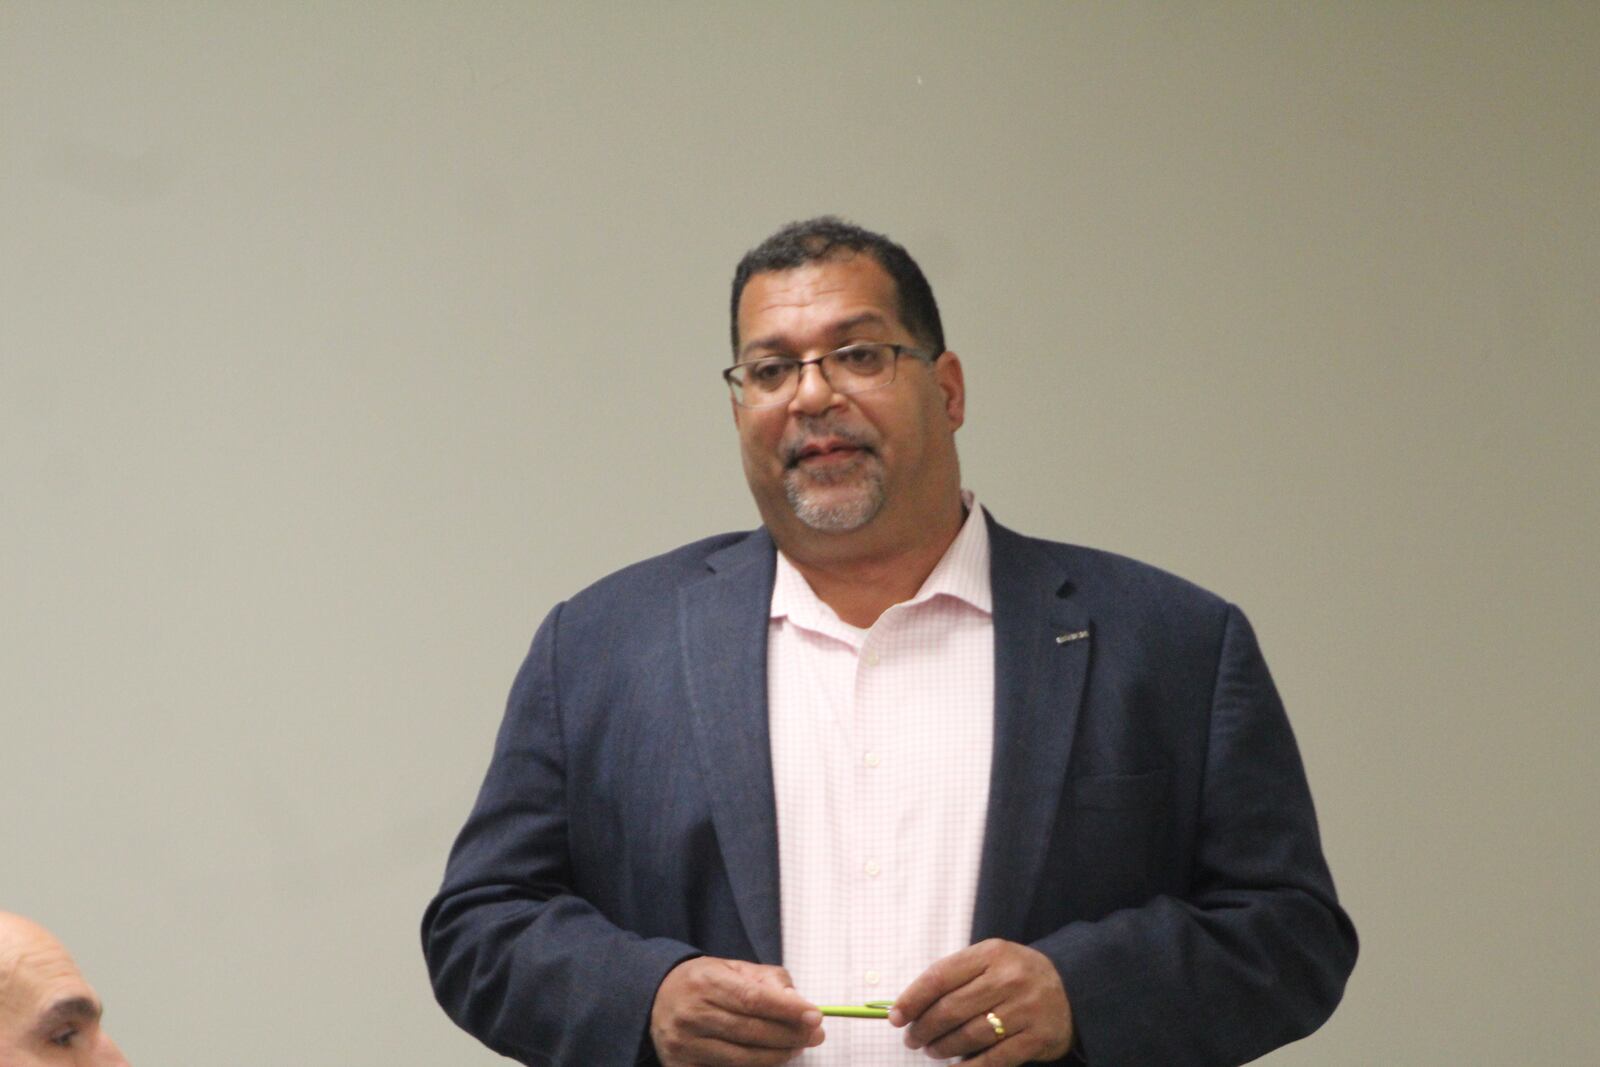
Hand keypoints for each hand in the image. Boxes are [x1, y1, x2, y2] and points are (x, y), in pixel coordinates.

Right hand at [650, 956, 824, 1066]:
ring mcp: (685, 1044)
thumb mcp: (733, 968)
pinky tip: (769, 1056)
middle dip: (790, 1035)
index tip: (815, 1015)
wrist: (656, 997)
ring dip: (777, 1055)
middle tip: (816, 1034)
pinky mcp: (682, 1066)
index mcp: (705, 982)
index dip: (787, 1009)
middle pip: (751, 1032)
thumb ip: (768, 980)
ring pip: (743, 1058)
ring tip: (797, 1047)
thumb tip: (798, 1002)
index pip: (752, 998)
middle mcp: (692, 1014)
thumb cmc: (704, 982)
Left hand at [889, 939, 1073, 1064]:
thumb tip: (909, 1005)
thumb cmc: (1017, 975)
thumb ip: (955, 977)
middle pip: (951, 1009)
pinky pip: (994, 1059)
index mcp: (991, 953)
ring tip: (932, 1052)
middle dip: (924, 1029)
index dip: (912, 999)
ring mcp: (1025, 1009)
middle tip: (912, 1039)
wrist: (1072, 988)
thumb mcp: (991, 961)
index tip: (895, 1016)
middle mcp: (1009, 979)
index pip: (940, 976)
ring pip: (969, 1035)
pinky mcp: (1037, 1038)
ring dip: (943, 1049)